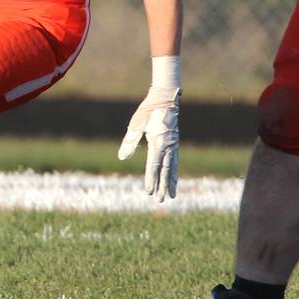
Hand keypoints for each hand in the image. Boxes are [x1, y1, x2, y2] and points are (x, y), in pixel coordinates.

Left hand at [117, 85, 179, 201]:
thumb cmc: (149, 110)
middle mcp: (168, 146)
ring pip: (173, 168)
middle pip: (165, 170)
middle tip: (160, 200)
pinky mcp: (175, 143)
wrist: (166, 98)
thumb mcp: (137, 123)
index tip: (149, 192)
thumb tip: (122, 157)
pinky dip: (175, 172)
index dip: (151, 179)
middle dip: (162, 186)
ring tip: (172, 196)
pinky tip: (174, 179)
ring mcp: (174, 145)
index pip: (154, 165)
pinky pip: (176, 161)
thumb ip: (130, 140)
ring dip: (171, 182)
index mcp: (158, 142)